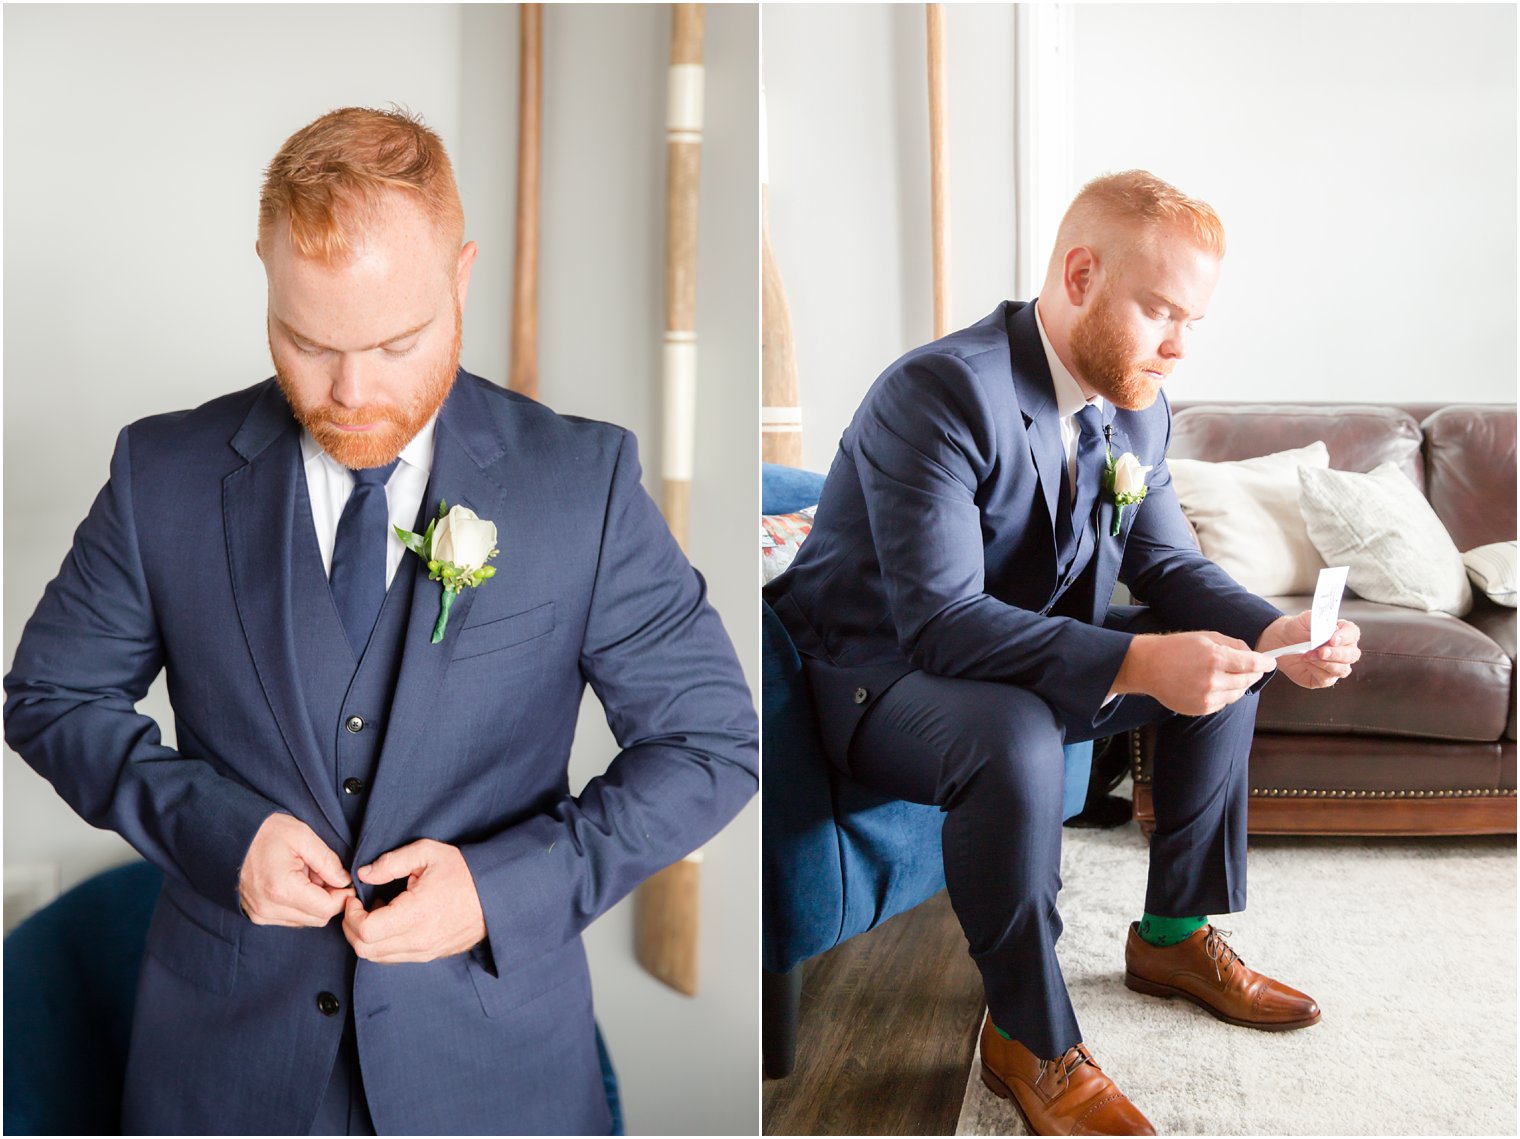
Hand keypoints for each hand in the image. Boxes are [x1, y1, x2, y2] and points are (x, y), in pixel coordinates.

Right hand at [239, 813, 353, 926]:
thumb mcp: (302, 836)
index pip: (327, 908)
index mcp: (281, 889)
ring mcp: (260, 915)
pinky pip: (290, 919)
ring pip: (305, 921)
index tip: (346, 880)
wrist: (231, 834)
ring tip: (308, 875)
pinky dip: (300, 905)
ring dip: (315, 902)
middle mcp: (269, 909)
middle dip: (330, 899)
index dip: (343, 896)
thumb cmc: (265, 831)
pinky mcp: (257, 915)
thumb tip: (345, 881)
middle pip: (318, 918)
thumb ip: (328, 862)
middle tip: (327, 874)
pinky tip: (296, 883)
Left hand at [343, 839, 486, 963]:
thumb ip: (392, 862)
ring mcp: (425, 952)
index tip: (355, 897)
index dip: (350, 915)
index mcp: (417, 914)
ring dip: (366, 937)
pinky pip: (393, 958)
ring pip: (377, 958)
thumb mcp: (428, 853)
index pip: (366, 931)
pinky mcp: (429, 956)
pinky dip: (382, 943)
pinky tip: (392, 920)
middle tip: (358, 905)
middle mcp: (419, 940)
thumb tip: (363, 874)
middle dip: (351, 927)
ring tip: (377, 910)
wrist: (497, 894)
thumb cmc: (464, 871)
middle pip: (365, 950)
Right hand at [1112, 631, 1275, 716]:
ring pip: (1237, 693)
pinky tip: (1212, 684)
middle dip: (1252, 673)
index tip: (1271, 663)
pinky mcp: (1201, 708)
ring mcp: (1207, 697)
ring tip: (1225, 674)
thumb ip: (1233, 645)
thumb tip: (1253, 655)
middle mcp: (1213, 680)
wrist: (1148, 667)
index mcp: (1215, 658)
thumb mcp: (1206, 637)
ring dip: (1238, 684)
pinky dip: (1224, 694)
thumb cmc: (1176, 648)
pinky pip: (1223, 703)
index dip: (1265, 663)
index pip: (1252, 664)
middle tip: (1250, 667)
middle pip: (1247, 680)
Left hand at [1256, 612, 1361, 689]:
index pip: (1353, 634)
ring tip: (1307, 656)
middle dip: (1337, 654)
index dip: (1346, 637)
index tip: (1332, 639)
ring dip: (1325, 663)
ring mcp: (1335, 666)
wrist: (1280, 642)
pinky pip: (1327, 679)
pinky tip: (1306, 663)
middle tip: (1321, 651)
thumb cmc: (1296, 629)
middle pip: (1352, 655)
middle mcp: (1343, 650)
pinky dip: (1317, 671)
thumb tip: (1331, 628)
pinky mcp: (1324, 678)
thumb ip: (1317, 621)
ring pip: (1343, 669)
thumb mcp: (1303, 620)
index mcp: (1342, 632)